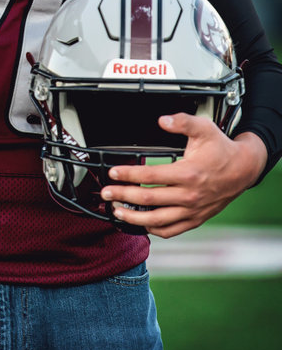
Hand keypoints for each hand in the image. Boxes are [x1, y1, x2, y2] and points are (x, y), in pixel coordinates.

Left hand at [100, 114, 267, 237]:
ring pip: (157, 220)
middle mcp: (188, 195)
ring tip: (117, 211)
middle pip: (148, 199)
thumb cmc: (221, 150)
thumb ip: (182, 122)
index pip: (150, 176)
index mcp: (187, 173)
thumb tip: (163, 120)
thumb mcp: (203, 128)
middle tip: (107, 194)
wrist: (243, 169)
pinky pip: (171, 230)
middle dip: (123, 196)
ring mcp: (191, 210)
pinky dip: (153, 229)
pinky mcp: (195, 219)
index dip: (129, 175)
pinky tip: (140, 223)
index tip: (113, 173)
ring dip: (133, 217)